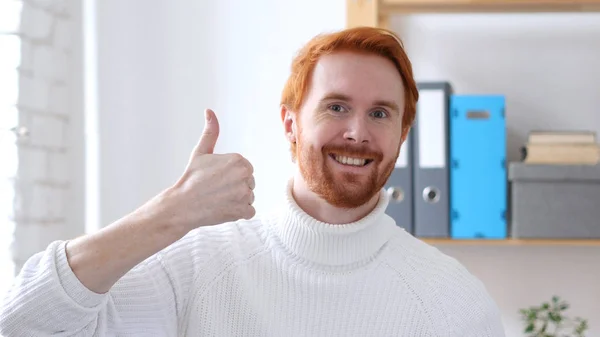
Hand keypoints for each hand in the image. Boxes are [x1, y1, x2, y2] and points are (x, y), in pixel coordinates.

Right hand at [151, 109, 255, 232]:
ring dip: (237, 200)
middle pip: (249, 183)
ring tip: (219, 199)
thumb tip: (209, 111)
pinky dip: (238, 212)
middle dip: (236, 187)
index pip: (245, 169)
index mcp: (239, 160)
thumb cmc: (191, 179)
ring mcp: (245, 194)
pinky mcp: (243, 211)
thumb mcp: (200, 152)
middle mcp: (245, 175)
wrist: (181, 205)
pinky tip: (223, 208)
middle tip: (216, 190)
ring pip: (249, 197)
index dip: (230, 175)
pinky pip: (249, 212)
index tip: (216, 179)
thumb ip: (211, 132)